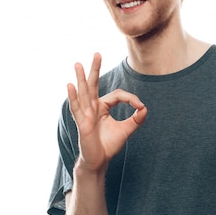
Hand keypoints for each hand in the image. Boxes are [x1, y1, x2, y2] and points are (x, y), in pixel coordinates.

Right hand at [67, 53, 146, 172]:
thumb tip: (145, 108)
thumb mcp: (126, 130)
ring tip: (78, 64)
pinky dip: (73, 97)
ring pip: (84, 93)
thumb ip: (136, 119)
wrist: (99, 161)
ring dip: (82, 78)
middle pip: (94, 85)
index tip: (140, 106)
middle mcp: (92, 108)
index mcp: (102, 107)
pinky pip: (76, 108)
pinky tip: (70, 85)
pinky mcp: (82, 123)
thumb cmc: (108, 145)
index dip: (130, 98)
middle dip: (95, 69)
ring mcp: (85, 114)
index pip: (116, 95)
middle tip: (97, 53)